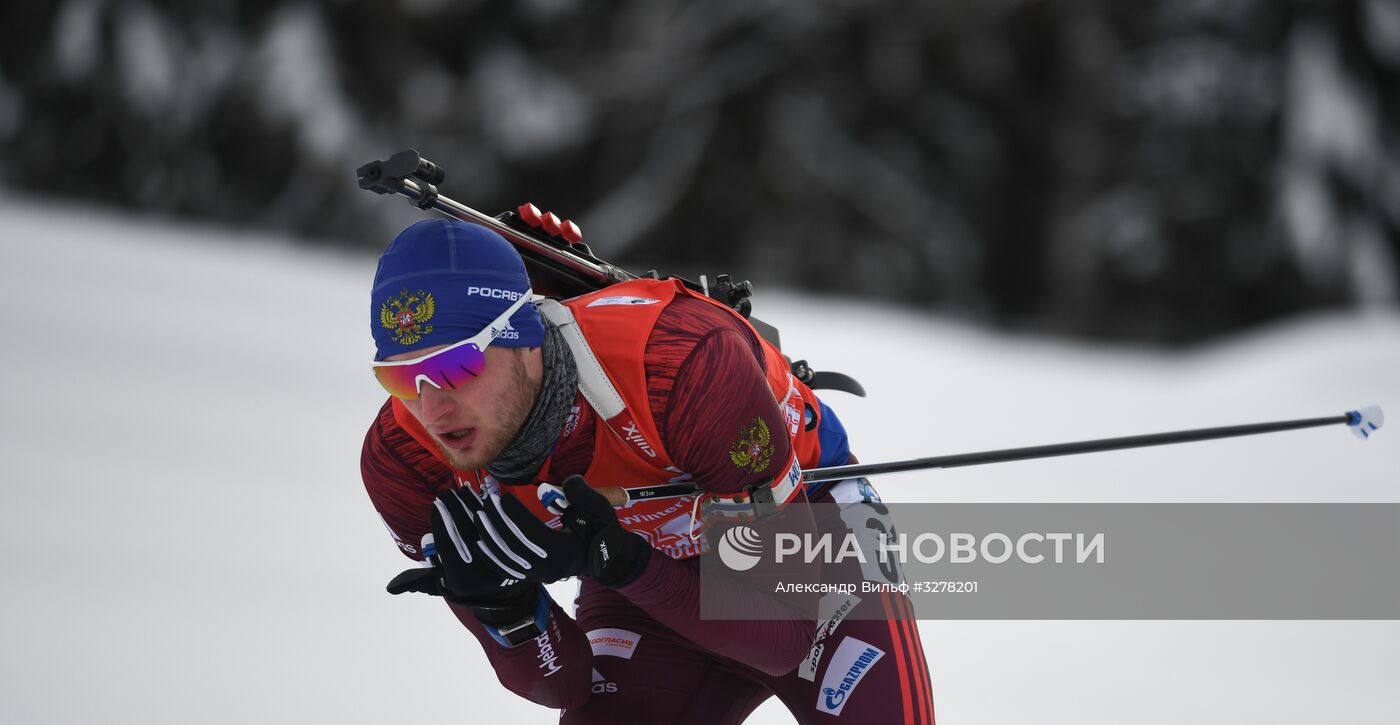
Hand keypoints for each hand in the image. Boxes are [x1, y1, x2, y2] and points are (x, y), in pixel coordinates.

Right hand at [386, 487, 535, 616]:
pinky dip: (488, 508)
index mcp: (461, 577)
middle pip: (464, 530)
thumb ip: (417, 581)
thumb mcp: (440, 585)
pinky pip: (499, 523)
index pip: (447, 543)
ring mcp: (499, 555)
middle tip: (445, 493)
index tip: (435, 506)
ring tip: (460, 490)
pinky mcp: (512, 546)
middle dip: (453, 508)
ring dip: (471, 503)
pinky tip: (479, 496)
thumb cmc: (462, 582)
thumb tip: (391, 587)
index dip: (440, 521)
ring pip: (482, 523)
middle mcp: (480, 568)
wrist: (501, 590)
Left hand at [469, 475, 650, 586]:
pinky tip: (479, 543)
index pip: (532, 533)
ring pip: (508, 560)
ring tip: (478, 518)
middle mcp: (549, 567)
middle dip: (497, 525)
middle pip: (515, 547)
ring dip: (490, 539)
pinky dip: (492, 557)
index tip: (502, 498)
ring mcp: (540, 575)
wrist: (610, 560)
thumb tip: (570, 480)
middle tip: (484, 504)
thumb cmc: (603, 532)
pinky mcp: (534, 576)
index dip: (515, 516)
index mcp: (564, 552)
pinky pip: (508, 569)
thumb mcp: (600, 510)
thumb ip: (584, 496)